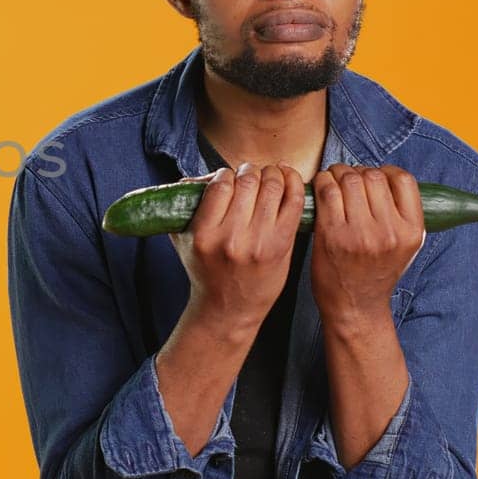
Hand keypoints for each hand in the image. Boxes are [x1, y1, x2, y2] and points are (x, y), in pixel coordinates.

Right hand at [168, 161, 306, 338]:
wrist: (229, 308)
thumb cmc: (206, 271)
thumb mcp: (183, 240)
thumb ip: (186, 206)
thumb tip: (198, 178)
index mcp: (203, 235)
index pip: (220, 185)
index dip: (226, 173)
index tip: (228, 177)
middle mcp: (231, 238)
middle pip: (248, 182)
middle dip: (251, 170)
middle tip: (251, 174)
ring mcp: (259, 242)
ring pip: (272, 187)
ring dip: (273, 173)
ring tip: (270, 175)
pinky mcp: (281, 245)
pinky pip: (293, 203)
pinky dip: (294, 184)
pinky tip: (288, 179)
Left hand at [309, 164, 426, 328]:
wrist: (355, 306)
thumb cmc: (375, 273)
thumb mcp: (403, 246)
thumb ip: (400, 215)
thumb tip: (383, 176)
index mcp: (412, 231)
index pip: (404, 180)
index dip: (385, 171)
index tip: (372, 176)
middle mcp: (390, 232)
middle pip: (373, 177)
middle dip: (356, 170)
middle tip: (345, 177)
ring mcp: (361, 234)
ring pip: (349, 179)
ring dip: (336, 172)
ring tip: (332, 179)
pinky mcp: (333, 235)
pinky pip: (327, 192)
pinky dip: (321, 182)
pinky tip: (320, 187)